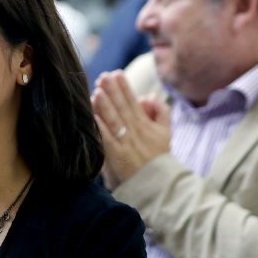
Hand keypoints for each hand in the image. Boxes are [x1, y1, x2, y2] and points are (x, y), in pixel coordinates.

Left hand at [91, 70, 170, 186]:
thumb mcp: (165, 133)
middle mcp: (135, 131)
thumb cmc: (159, 159)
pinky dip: (100, 128)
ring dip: (105, 106)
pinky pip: (107, 139)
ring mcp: (126, 143)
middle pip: (122, 107)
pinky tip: (92, 117)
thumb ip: (160, 113)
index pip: (133, 102)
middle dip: (112, 91)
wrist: (160, 184)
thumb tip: (149, 96)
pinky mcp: (118, 156)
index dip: (124, 87)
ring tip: (97, 91)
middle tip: (103, 76)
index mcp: (145, 124)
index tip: (116, 73)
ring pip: (114, 121)